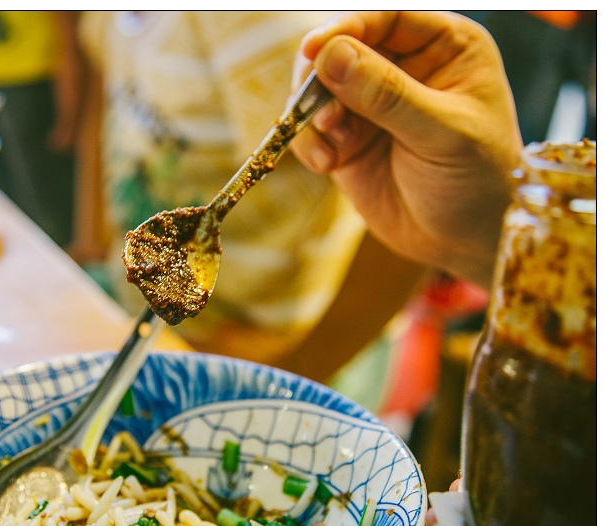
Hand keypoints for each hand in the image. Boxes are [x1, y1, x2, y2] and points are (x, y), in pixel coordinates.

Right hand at [290, 11, 522, 288]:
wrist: (464, 241)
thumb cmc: (477, 181)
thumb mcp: (443, 134)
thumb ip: (388, 94)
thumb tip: (331, 56)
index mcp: (444, 47)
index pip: (387, 17)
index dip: (347, 27)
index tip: (314, 50)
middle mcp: (404, 67)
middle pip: (342, 46)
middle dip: (321, 78)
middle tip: (320, 112)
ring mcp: (370, 103)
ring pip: (317, 86)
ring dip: (312, 115)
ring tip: (331, 148)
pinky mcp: (346, 138)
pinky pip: (310, 127)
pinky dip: (309, 143)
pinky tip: (328, 165)